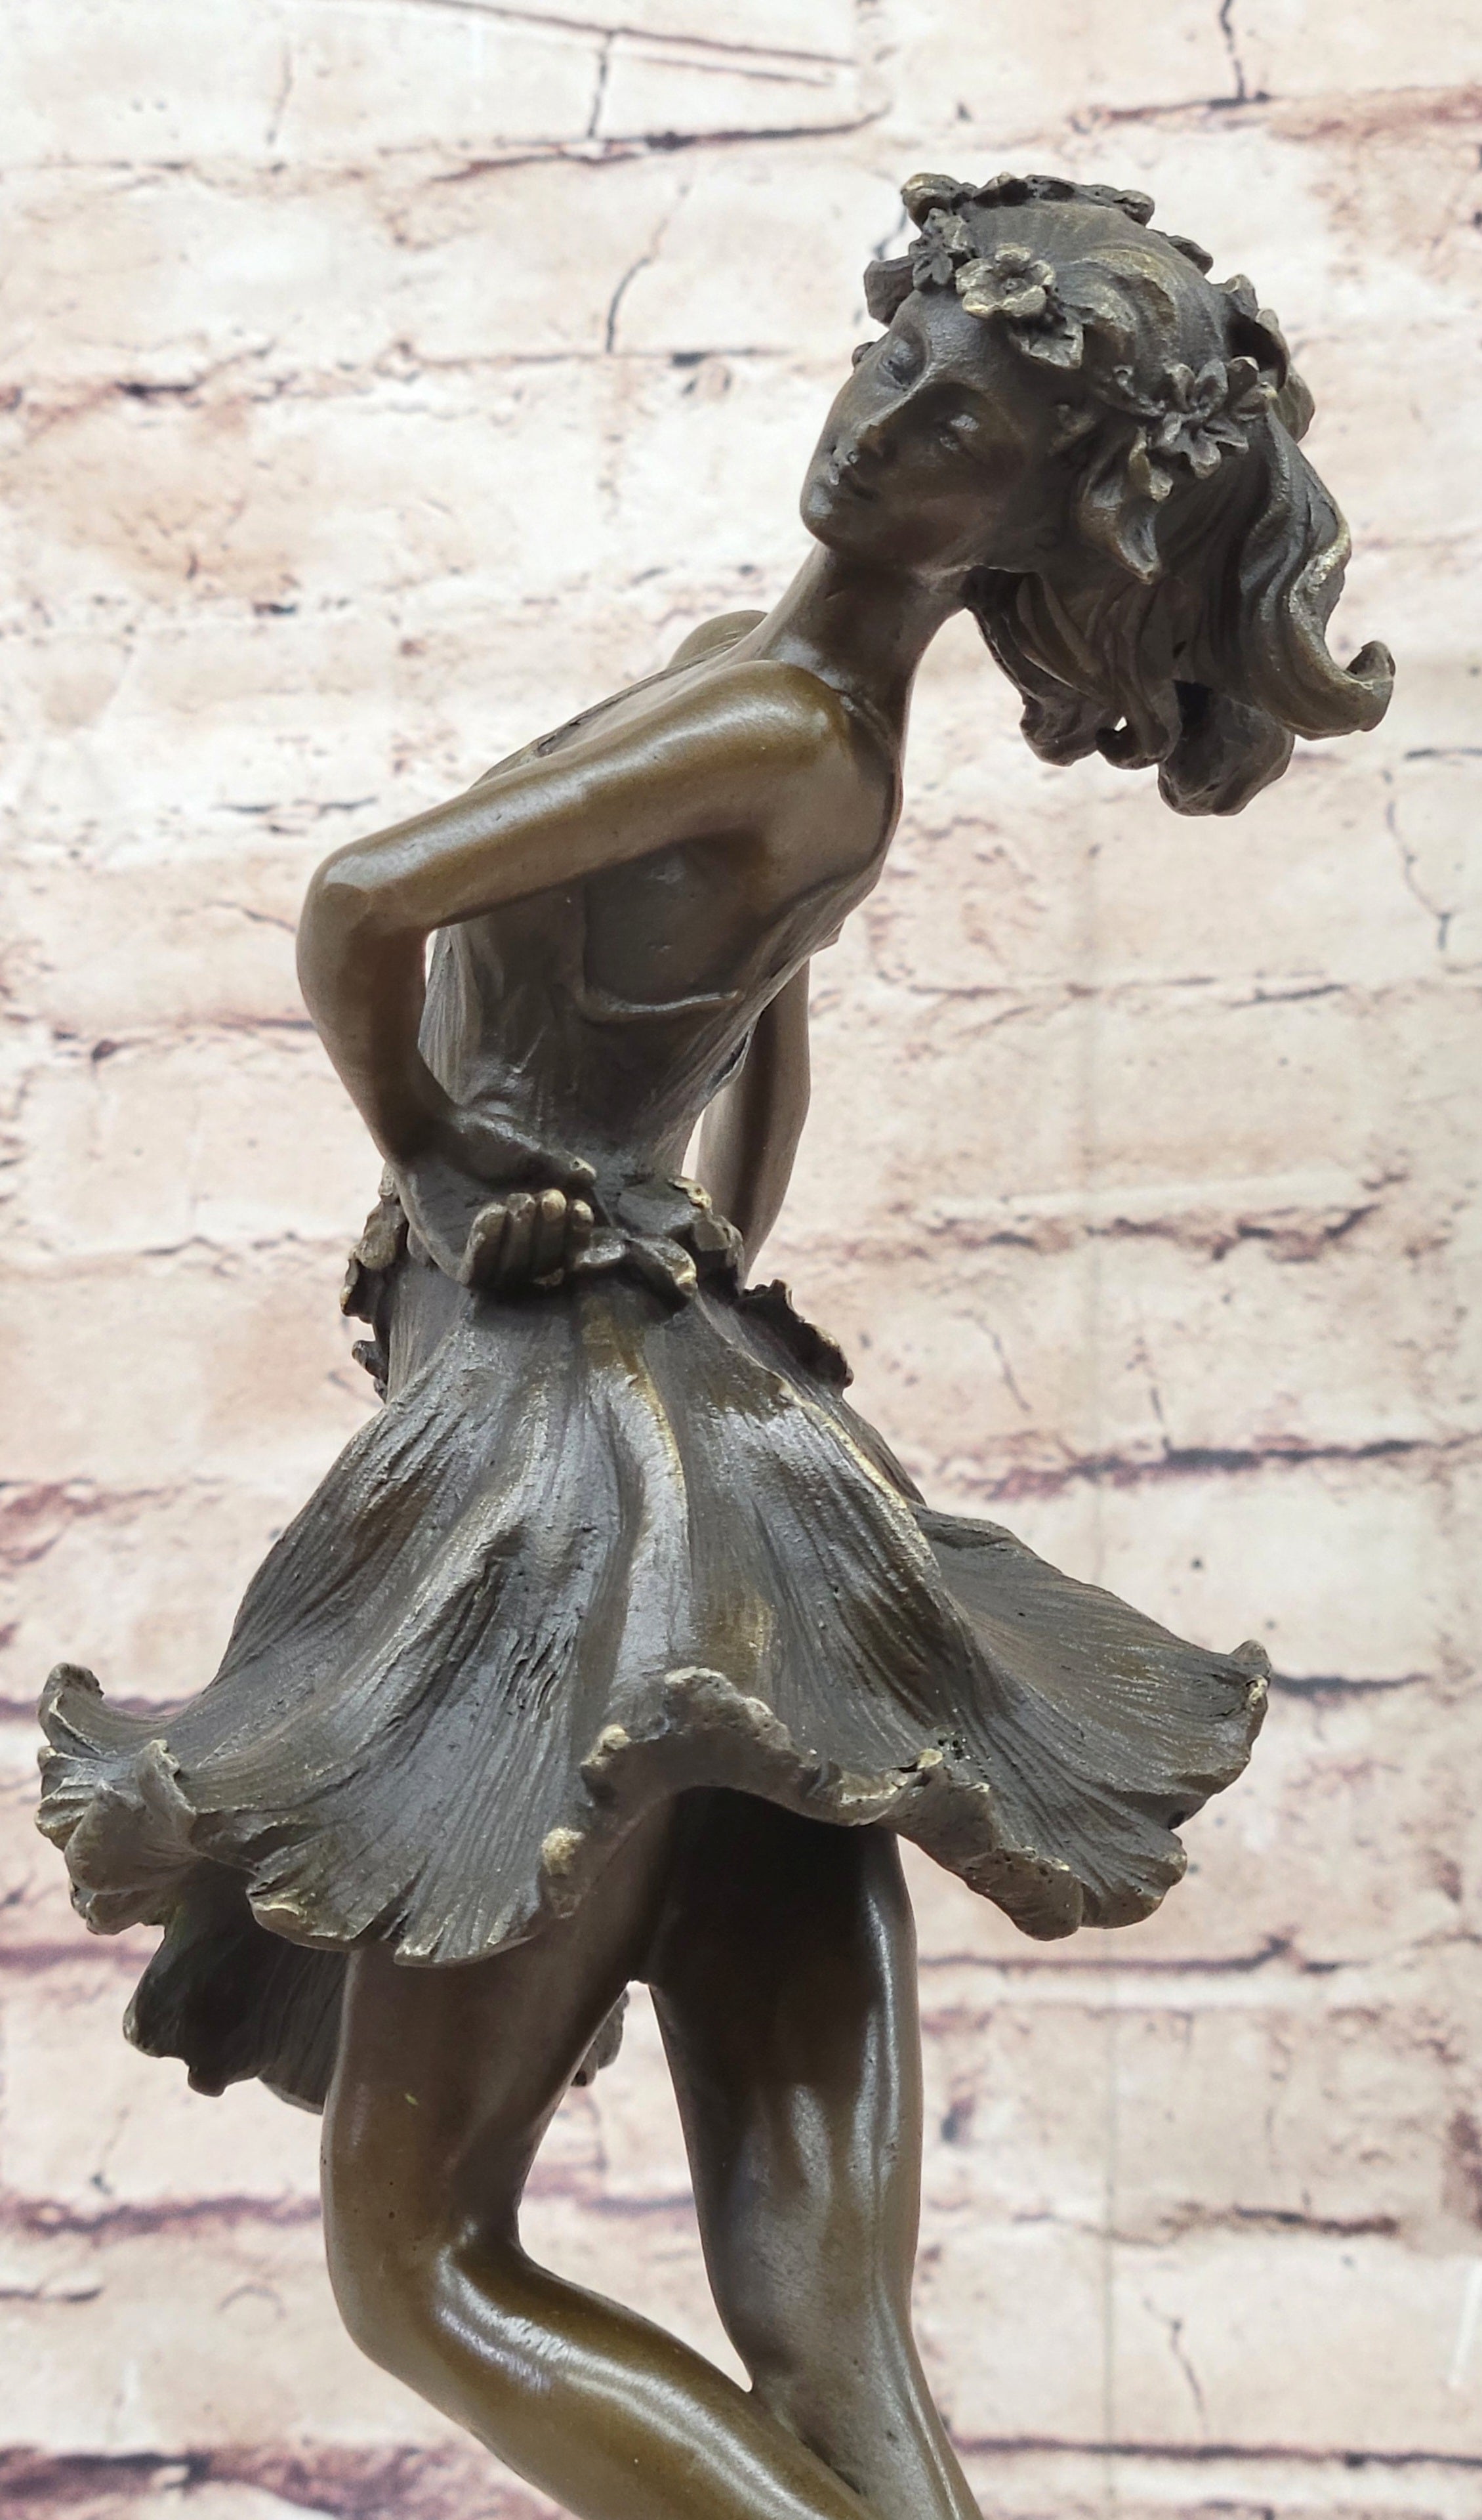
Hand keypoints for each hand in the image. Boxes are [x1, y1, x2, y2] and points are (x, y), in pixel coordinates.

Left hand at [391, 1110, 597, 1291]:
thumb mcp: (527, 1151)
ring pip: (511, 1273)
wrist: (430, 1132)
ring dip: (522, 1241)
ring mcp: (480, 1255)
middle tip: (549, 1198)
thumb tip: (589, 1179)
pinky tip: (492, 1214)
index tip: (580, 1207)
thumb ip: (558, 1166)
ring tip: (518, 1200)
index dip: (576, 1234)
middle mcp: (510, 1247)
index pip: (564, 1247)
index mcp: (534, 1226)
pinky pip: (474, 1273)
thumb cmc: (479, 1138)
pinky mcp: (448, 1258)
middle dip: (551, 1234)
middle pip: (542, 1265)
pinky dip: (486, 1250)